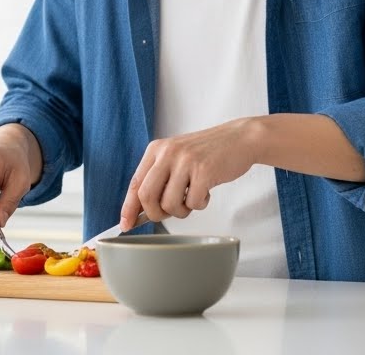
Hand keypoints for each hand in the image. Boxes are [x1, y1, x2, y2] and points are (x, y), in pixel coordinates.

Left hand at [119, 117, 261, 228]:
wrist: (239, 139)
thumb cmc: (207, 153)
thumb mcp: (176, 157)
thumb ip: (159, 178)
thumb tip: (141, 211)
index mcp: (156, 149)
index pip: (135, 184)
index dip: (128, 208)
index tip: (125, 225)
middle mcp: (167, 153)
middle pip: (146, 197)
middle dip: (155, 214)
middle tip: (169, 213)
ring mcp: (185, 161)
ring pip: (169, 204)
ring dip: (181, 210)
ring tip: (192, 197)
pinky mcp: (204, 171)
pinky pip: (193, 203)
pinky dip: (199, 204)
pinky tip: (206, 192)